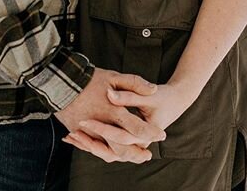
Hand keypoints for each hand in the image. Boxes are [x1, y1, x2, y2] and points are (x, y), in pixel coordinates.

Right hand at [54, 68, 165, 162]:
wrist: (61, 84)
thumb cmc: (90, 79)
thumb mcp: (113, 77)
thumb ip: (134, 83)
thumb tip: (153, 88)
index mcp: (113, 111)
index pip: (136, 128)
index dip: (151, 132)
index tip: (162, 134)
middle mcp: (102, 125)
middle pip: (123, 147)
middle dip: (137, 153)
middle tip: (148, 155)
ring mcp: (90, 132)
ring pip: (109, 152)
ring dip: (124, 156)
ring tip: (135, 156)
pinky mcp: (81, 134)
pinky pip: (95, 148)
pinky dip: (106, 152)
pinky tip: (113, 152)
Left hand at [76, 81, 193, 145]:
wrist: (174, 101)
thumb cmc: (162, 98)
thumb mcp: (147, 94)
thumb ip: (129, 94)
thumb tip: (110, 95)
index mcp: (143, 133)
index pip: (120, 138)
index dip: (101, 131)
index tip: (83, 122)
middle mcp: (137, 142)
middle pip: (111, 150)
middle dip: (91, 142)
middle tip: (74, 130)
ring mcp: (131, 143)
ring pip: (107, 153)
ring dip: (89, 146)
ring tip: (71, 135)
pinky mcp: (126, 142)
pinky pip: (106, 149)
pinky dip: (90, 145)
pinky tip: (74, 138)